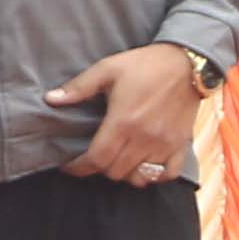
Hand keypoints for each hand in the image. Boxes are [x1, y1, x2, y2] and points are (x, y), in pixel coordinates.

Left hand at [55, 42, 207, 184]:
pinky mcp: (181, 144)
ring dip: (124, 173)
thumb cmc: (145, 65)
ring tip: (115, 161)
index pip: (96, 160)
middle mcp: (144, 138)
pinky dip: (154, 176)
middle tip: (92, 158)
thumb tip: (50, 99)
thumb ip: (78, 87)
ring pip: (139, 176)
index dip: (78, 168)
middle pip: (115, 171)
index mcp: (123, 122)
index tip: (69, 166)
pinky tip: (143, 167)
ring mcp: (165, 144)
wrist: (188, 63)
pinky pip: (168, 173)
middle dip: (98, 168)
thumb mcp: (107, 69)